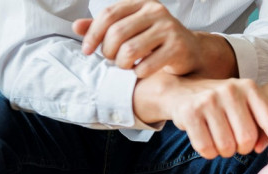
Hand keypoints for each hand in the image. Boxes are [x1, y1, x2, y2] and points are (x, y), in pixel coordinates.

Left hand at [72, 0, 204, 77]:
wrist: (191, 51)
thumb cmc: (155, 41)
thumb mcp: (131, 29)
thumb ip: (105, 27)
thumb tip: (77, 26)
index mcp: (142, 3)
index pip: (109, 14)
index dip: (93, 34)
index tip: (86, 50)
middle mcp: (157, 12)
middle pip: (117, 33)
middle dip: (107, 51)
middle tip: (111, 60)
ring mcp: (169, 29)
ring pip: (130, 50)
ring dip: (121, 64)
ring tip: (125, 66)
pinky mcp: (178, 48)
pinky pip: (146, 65)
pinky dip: (138, 73)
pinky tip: (141, 71)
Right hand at [135, 74, 267, 158]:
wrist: (181, 90)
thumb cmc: (221, 104)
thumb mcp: (245, 105)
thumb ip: (263, 124)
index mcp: (249, 87)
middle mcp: (230, 90)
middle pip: (247, 139)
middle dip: (242, 148)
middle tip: (235, 142)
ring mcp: (209, 100)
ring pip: (226, 146)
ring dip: (224, 152)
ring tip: (220, 140)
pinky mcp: (190, 113)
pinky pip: (206, 148)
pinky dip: (209, 152)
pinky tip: (207, 141)